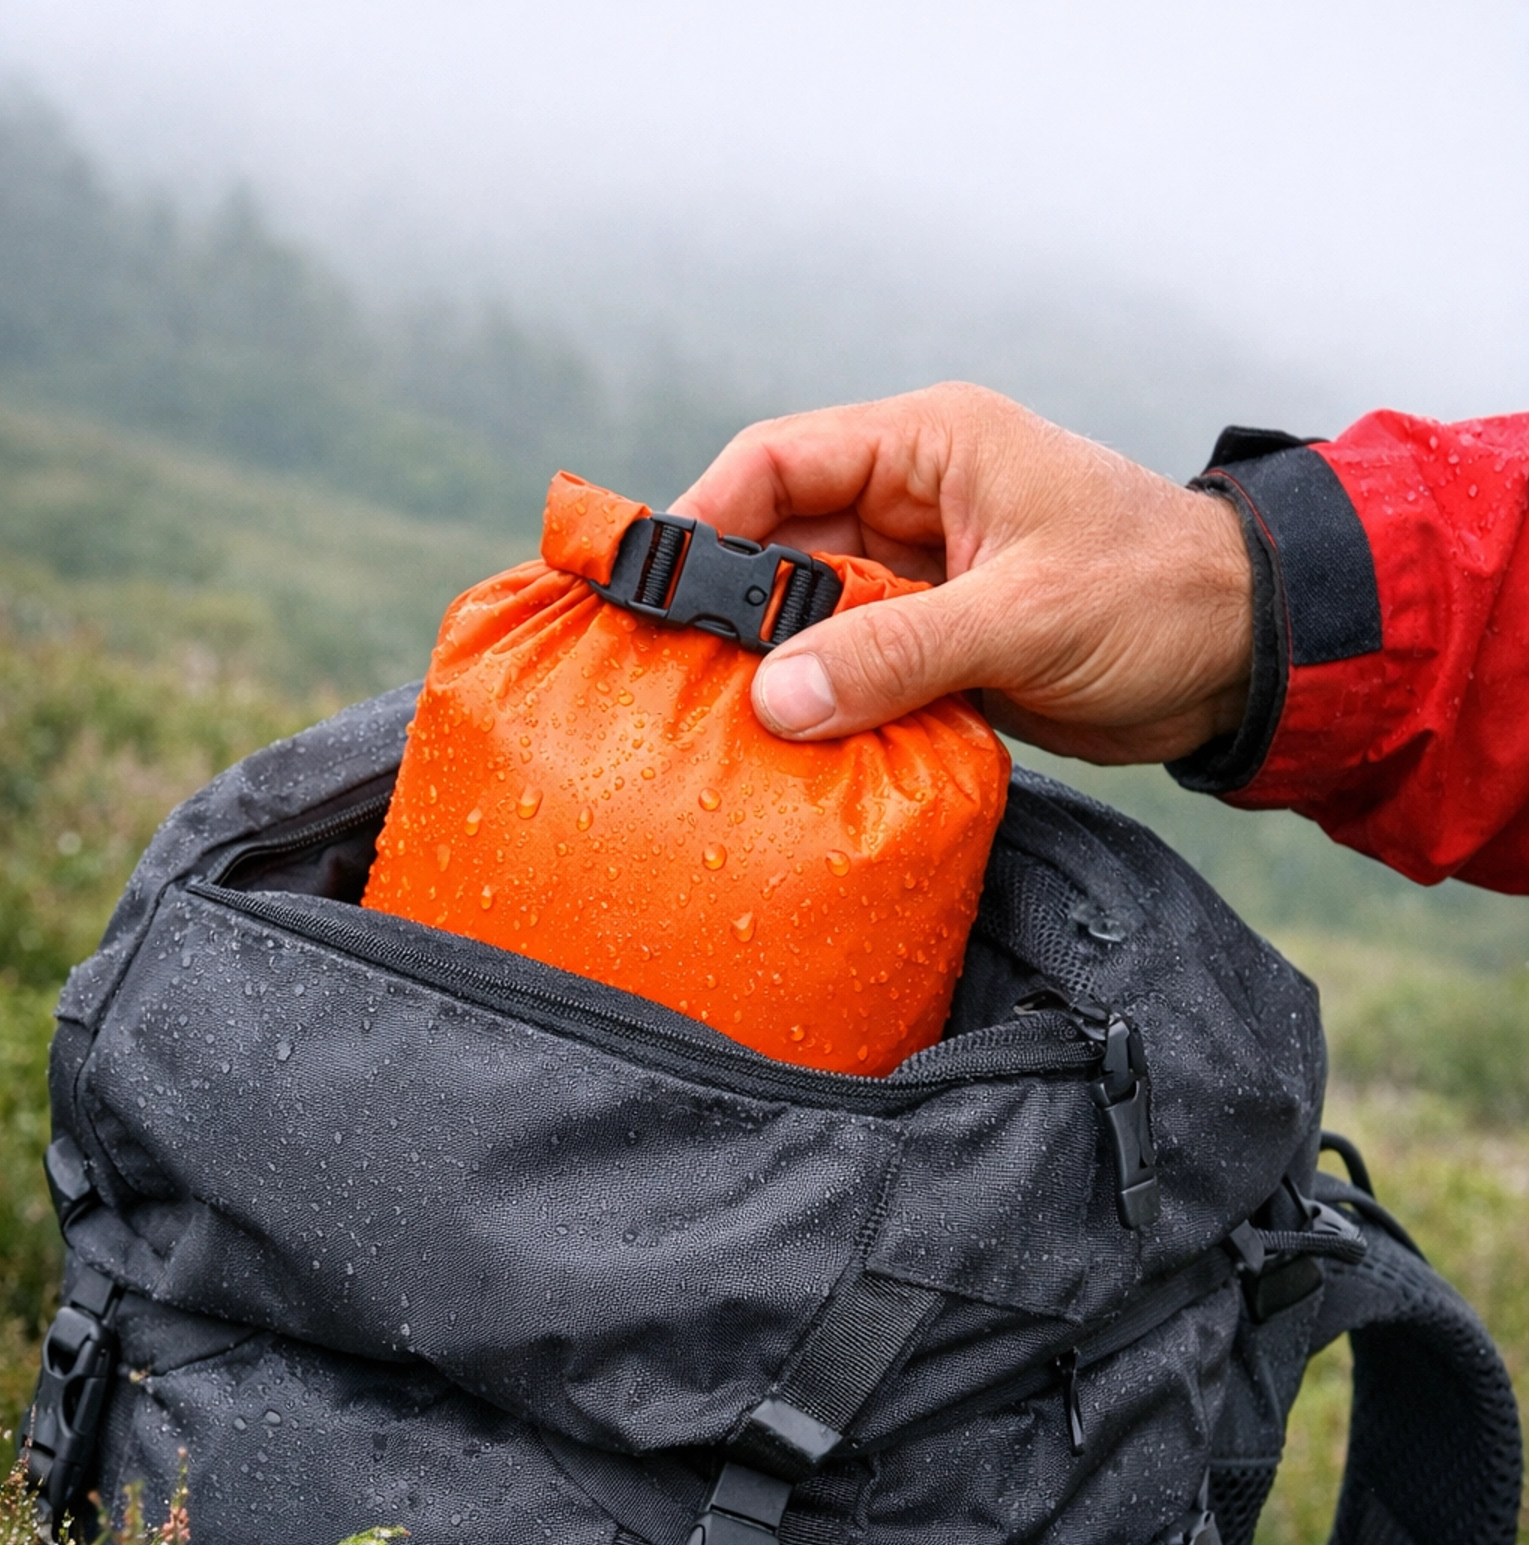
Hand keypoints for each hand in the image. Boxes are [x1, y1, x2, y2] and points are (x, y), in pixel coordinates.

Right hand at [669, 383, 1252, 763]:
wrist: (1243, 658)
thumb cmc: (1156, 597)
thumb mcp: (1024, 618)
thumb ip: (898, 653)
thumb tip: (774, 700)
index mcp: (929, 447)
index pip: (777, 462)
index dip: (702, 519)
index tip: (644, 590)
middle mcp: (912, 504)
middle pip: (778, 547)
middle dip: (724, 611)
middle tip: (663, 680)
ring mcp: (922, 580)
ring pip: (808, 618)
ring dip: (770, 669)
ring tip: (709, 727)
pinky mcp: (938, 647)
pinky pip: (852, 671)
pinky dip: (821, 708)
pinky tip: (782, 753)